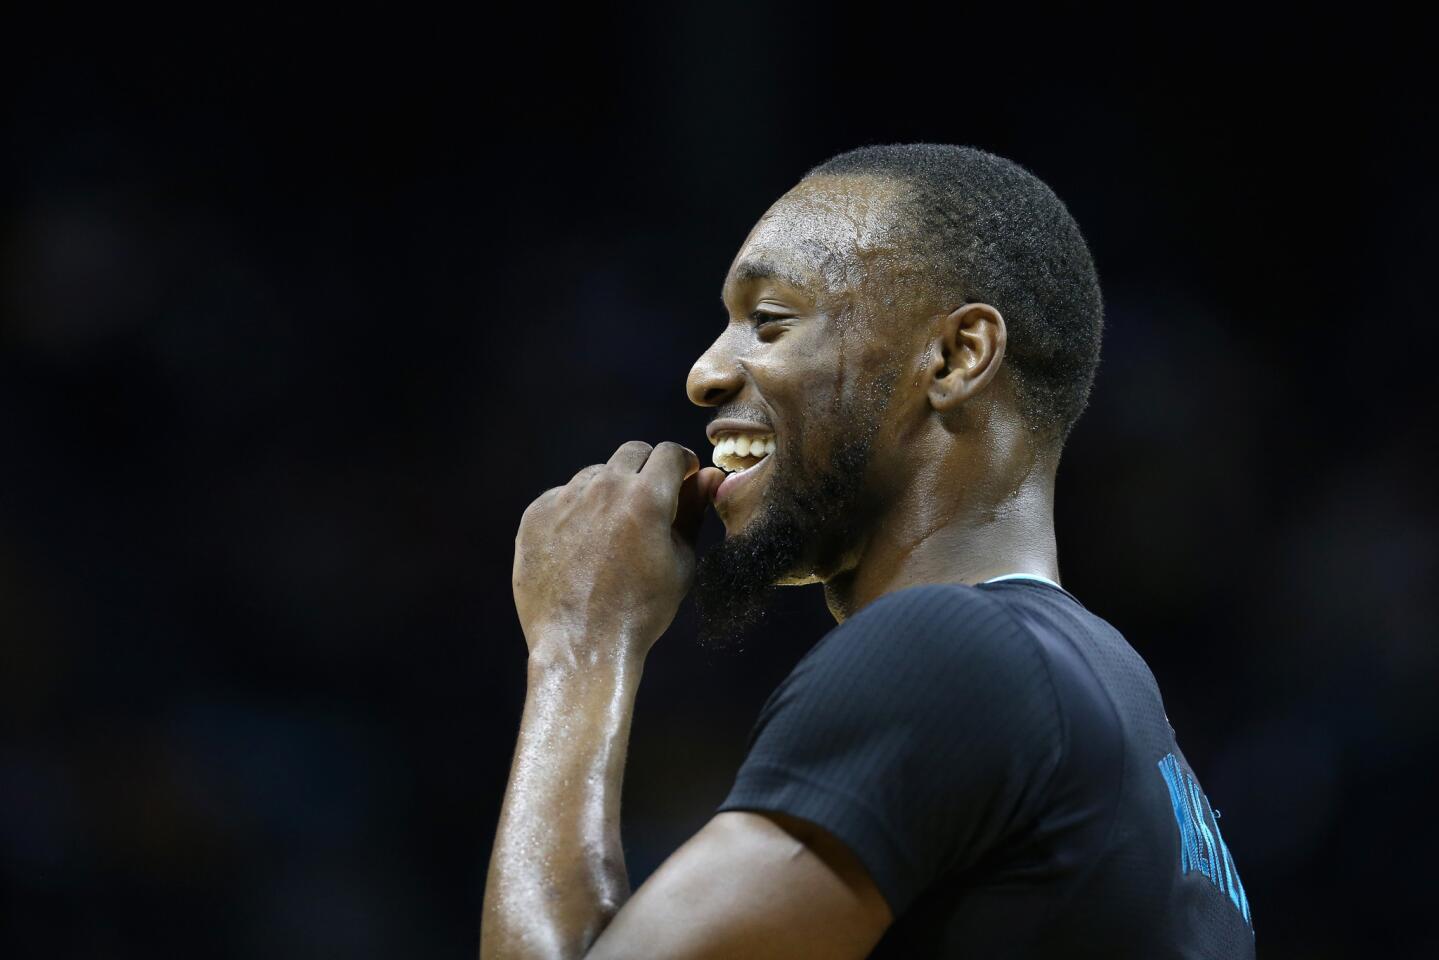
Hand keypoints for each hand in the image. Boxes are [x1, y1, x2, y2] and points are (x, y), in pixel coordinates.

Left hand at [513, 440, 726, 664]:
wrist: (582, 645)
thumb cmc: (640, 610)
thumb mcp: (680, 562)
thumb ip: (694, 512)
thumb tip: (709, 477)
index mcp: (646, 497)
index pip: (670, 453)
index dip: (682, 463)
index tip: (683, 477)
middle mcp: (604, 488)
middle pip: (632, 453)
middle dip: (647, 470)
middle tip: (649, 502)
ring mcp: (565, 499)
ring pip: (595, 474)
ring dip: (610, 491)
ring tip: (612, 533)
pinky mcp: (536, 515)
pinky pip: (562, 497)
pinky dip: (576, 511)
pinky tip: (581, 545)